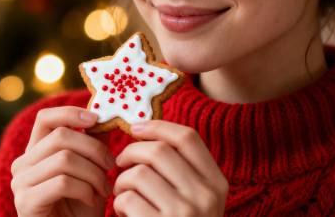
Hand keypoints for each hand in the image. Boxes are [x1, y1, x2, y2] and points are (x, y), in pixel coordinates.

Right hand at [10, 106, 115, 216]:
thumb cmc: (80, 209)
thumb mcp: (88, 172)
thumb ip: (90, 145)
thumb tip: (103, 116)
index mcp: (34, 153)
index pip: (45, 118)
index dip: (71, 113)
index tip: (96, 119)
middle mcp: (21, 164)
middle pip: (61, 137)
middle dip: (94, 149)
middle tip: (112, 167)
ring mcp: (20, 183)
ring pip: (64, 159)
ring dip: (93, 173)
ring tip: (104, 189)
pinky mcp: (26, 202)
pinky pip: (62, 182)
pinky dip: (85, 190)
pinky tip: (92, 201)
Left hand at [112, 120, 227, 216]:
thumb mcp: (194, 198)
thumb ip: (179, 168)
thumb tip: (142, 127)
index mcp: (216, 184)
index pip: (187, 138)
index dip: (157, 126)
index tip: (135, 128)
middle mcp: (205, 197)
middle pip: (158, 151)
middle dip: (130, 152)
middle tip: (120, 164)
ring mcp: (184, 213)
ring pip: (138, 173)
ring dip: (121, 181)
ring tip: (122, 194)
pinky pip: (127, 199)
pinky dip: (118, 203)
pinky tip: (123, 213)